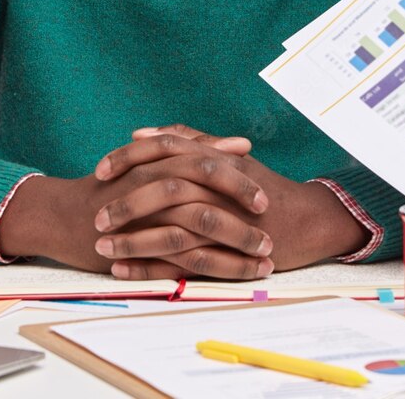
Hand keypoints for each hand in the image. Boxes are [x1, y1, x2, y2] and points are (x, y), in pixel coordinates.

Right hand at [0, 131, 270, 277]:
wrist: (61, 215)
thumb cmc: (111, 189)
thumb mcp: (152, 162)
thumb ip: (194, 152)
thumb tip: (237, 142)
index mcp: (159, 160)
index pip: (206, 161)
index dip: (238, 176)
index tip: (266, 192)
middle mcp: (153, 180)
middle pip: (207, 187)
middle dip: (243, 205)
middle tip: (269, 220)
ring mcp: (144, 212)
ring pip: (200, 223)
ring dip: (237, 240)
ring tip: (265, 255)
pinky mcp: (138, 244)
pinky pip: (182, 256)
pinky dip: (213, 267)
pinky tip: (236, 276)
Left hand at [98, 124, 369, 279]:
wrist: (309, 220)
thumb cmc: (264, 188)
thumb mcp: (230, 158)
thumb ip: (190, 142)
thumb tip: (146, 133)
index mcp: (214, 160)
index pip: (165, 150)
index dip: (129, 160)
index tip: (101, 170)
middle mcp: (217, 187)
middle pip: (162, 189)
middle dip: (123, 203)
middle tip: (95, 215)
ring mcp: (223, 220)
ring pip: (169, 229)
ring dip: (131, 240)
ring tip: (101, 248)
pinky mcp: (227, 253)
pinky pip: (182, 263)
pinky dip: (150, 267)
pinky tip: (123, 272)